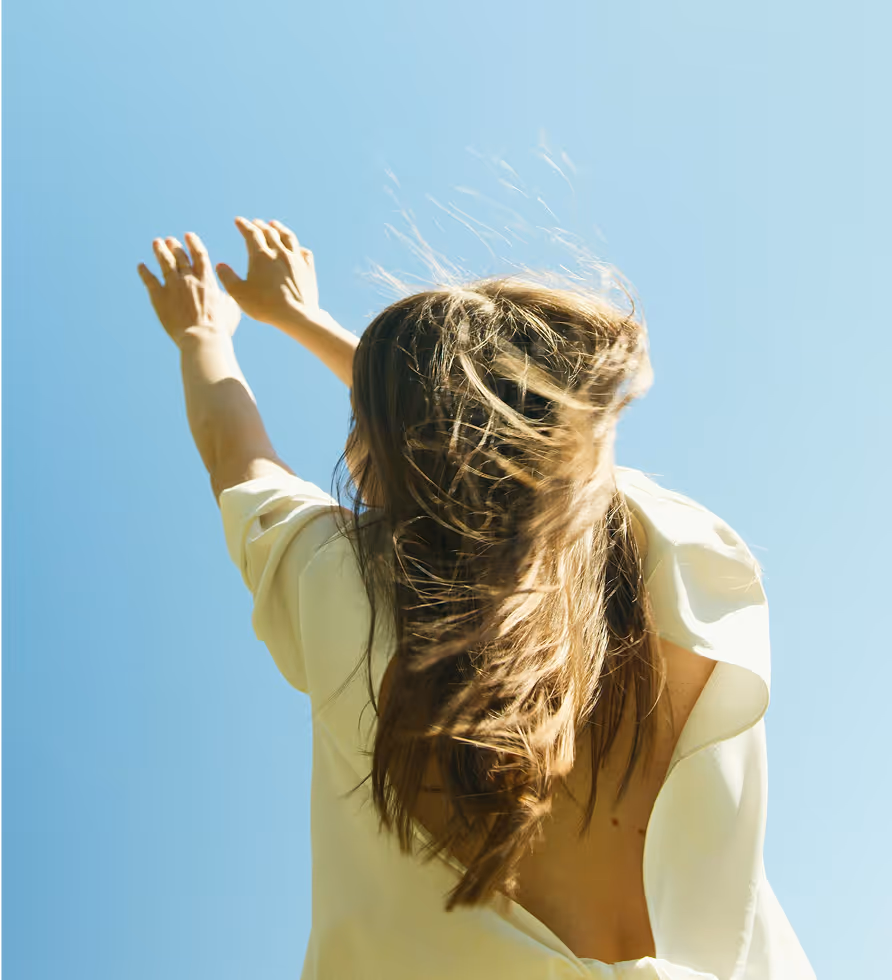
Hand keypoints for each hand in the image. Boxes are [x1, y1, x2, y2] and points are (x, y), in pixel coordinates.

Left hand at [138, 234, 240, 348]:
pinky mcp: (159, 297)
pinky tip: (141, 266)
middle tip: (170, 240)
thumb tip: (226, 291)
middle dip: (175, 246)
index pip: (199, 254)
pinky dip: (144, 272)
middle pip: (180, 256)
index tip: (188, 235)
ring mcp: (172, 286)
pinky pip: (149, 280)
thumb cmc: (220, 327)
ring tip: (156, 243)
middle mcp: (188, 278)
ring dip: (160, 251)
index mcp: (206, 279)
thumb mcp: (231, 309)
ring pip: (164, 263)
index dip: (193, 243)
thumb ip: (227, 296)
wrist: (202, 338)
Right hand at [216, 217, 321, 330]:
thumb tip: (220, 265)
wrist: (296, 316)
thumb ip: (227, 278)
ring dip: (280, 228)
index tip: (238, 220)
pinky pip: (304, 252)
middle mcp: (280, 253)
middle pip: (269, 232)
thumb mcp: (239, 294)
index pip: (251, 233)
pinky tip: (297, 248)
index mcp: (261, 256)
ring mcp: (296, 260)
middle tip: (255, 222)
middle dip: (260, 225)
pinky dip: (298, 247)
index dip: (244, 225)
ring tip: (274, 224)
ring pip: (288, 237)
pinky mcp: (308, 269)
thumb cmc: (265, 306)